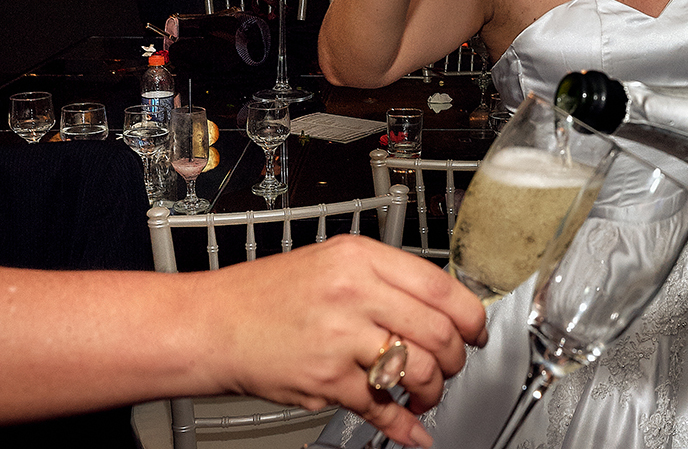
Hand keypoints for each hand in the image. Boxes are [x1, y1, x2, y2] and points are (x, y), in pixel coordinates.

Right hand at [204, 236, 486, 446]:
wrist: (211, 325)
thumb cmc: (267, 294)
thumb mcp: (332, 261)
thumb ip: (386, 278)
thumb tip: (439, 305)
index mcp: (361, 258)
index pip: (440, 286)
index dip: (470, 315)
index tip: (476, 331)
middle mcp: (354, 293)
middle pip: (438, 332)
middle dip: (457, 358)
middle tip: (453, 365)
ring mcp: (340, 338)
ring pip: (418, 370)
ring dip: (433, 391)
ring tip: (426, 392)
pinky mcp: (326, 380)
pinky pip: (380, 407)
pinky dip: (402, 424)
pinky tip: (411, 428)